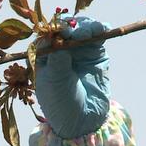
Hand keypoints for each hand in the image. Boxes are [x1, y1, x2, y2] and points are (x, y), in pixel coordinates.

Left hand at [34, 16, 111, 138]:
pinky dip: (100, 29)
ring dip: (85, 26)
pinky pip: (98, 36)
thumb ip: (58, 60)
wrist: (82, 119)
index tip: (60, 32)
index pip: (47, 35)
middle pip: (65, 29)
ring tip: (88, 32)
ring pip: (81, 29)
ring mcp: (78, 50)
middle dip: (71, 27)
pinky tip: (102, 28)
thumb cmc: (60, 102)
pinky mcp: (95, 53)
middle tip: (76, 32)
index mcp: (43, 55)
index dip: (53, 31)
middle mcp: (60, 49)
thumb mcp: (55, 81)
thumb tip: (61, 39)